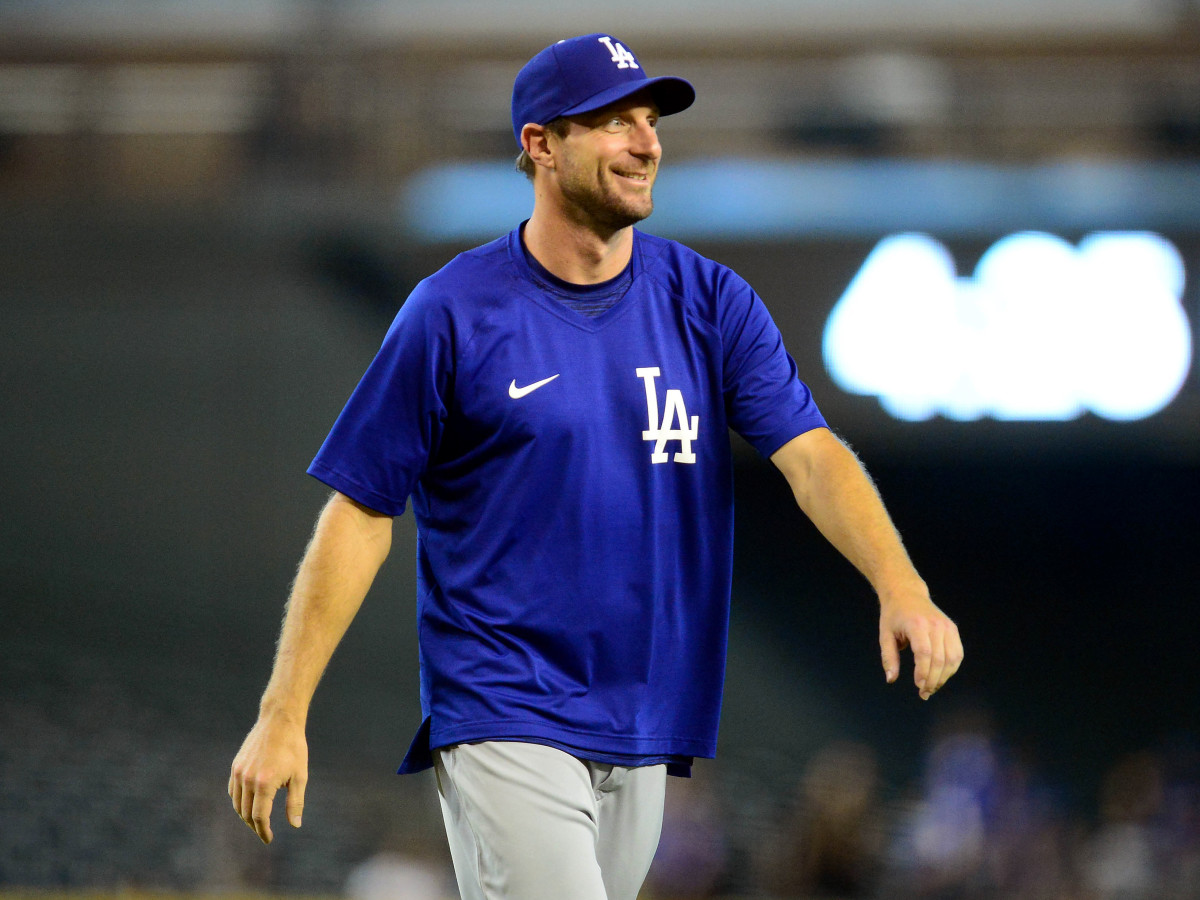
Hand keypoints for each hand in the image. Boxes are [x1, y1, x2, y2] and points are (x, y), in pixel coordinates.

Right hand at [228, 712, 308, 843]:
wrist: (279, 720)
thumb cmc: (294, 747)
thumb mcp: (300, 776)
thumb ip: (295, 802)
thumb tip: (295, 825)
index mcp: (264, 783)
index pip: (259, 817)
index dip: (264, 831)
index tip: (269, 839)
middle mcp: (247, 779)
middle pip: (246, 813)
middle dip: (255, 826)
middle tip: (264, 832)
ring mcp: (239, 772)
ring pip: (237, 804)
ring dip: (246, 816)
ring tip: (258, 821)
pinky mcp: (235, 766)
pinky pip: (232, 791)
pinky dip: (239, 801)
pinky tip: (249, 804)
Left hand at [879, 592, 962, 699]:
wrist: (906, 594)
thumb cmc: (893, 616)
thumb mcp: (885, 635)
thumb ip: (888, 657)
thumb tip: (890, 679)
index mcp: (917, 624)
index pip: (924, 653)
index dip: (923, 672)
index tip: (918, 686)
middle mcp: (935, 625)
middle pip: (939, 659)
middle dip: (933, 680)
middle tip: (924, 693)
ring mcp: (946, 626)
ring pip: (952, 659)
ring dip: (944, 677)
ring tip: (932, 688)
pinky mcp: (952, 629)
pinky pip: (957, 654)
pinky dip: (951, 668)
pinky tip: (941, 676)